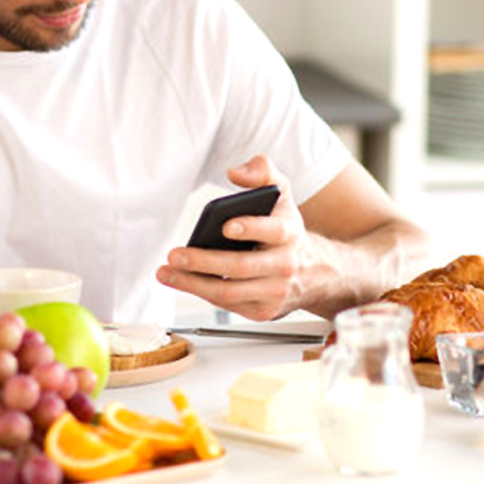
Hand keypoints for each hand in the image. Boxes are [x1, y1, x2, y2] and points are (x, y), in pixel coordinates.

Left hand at [158, 154, 324, 320]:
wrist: (315, 273)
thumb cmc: (288, 231)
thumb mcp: (283, 196)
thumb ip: (263, 172)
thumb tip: (235, 173)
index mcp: (290, 233)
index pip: (274, 230)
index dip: (251, 228)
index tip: (226, 226)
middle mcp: (285, 264)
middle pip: (242, 266)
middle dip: (204, 262)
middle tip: (176, 255)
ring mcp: (274, 291)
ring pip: (230, 292)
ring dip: (193, 283)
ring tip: (168, 272)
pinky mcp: (263, 310)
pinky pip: (228, 305)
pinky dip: (202, 294)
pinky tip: (185, 281)